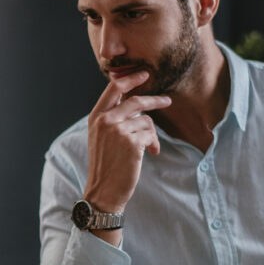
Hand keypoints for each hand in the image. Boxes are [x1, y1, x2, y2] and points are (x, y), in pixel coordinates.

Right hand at [83, 70, 171, 212]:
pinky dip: (154, 144)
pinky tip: (151, 153)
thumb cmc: (105, 165)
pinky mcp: (131, 142)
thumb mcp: (100, 137)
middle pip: (136, 101)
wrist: (103, 190)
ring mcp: (118, 130)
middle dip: (155, 101)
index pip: (114, 88)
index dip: (131, 79)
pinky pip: (151, 134)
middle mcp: (105, 120)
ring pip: (146, 120)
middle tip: (167, 101)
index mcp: (96, 117)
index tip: (144, 74)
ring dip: (152, 134)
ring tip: (149, 147)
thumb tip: (136, 104)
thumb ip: (113, 119)